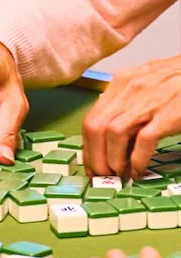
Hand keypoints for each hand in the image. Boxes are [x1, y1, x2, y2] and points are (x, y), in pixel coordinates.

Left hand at [83, 56, 180, 178]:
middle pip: (95, 128)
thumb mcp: (147, 86)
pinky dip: (137, 160)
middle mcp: (131, 88)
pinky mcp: (169, 113)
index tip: (92, 165)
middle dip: (95, 158)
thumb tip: (108, 137)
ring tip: (120, 173)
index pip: (91, 120)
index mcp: (123, 82)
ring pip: (113, 134)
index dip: (88, 148)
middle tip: (102, 175)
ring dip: (113, 160)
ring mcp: (149, 99)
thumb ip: (126, 105)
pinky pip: (143, 141)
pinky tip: (139, 170)